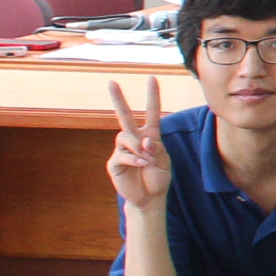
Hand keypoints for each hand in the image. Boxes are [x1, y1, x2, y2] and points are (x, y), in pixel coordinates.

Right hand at [104, 80, 170, 207]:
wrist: (150, 197)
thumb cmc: (158, 177)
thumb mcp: (165, 161)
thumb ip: (157, 148)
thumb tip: (143, 140)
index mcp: (151, 135)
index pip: (152, 112)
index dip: (152, 96)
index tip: (152, 78)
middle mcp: (135, 139)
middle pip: (125, 115)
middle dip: (118, 99)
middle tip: (111, 82)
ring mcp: (123, 150)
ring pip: (125, 137)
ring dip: (137, 147)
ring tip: (146, 159)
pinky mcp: (115, 162)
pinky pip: (122, 154)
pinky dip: (134, 159)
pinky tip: (142, 164)